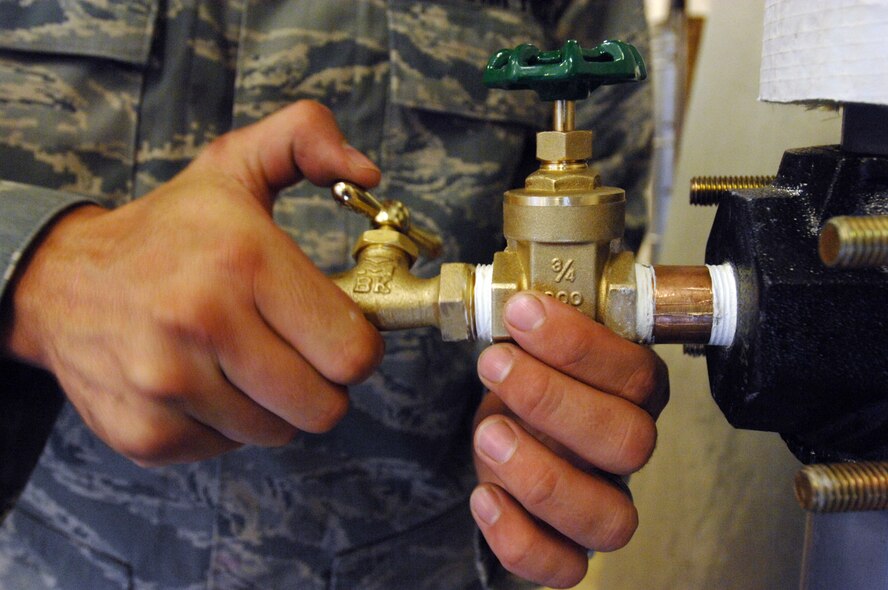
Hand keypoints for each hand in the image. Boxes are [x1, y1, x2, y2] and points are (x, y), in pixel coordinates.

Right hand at [1, 100, 384, 465]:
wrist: (61, 284)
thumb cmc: (167, 230)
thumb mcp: (235, 166)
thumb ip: (308, 141)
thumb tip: (368, 171)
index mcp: (241, 258)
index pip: (352, 352)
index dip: (358, 345)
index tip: (336, 327)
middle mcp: (200, 323)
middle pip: (324, 406)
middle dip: (321, 380)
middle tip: (292, 345)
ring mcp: (167, 385)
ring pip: (279, 433)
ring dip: (273, 403)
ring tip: (240, 357)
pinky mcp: (145, 433)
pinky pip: (231, 449)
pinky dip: (228, 423)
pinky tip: (204, 380)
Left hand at [471, 292, 668, 587]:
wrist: (507, 430)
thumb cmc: (526, 382)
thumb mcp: (529, 344)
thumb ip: (532, 328)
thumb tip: (515, 296)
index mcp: (631, 392)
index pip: (634, 373)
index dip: (579, 345)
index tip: (523, 312)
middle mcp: (625, 449)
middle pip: (629, 442)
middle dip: (553, 401)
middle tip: (497, 365)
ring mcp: (603, 502)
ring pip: (609, 517)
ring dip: (541, 475)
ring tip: (488, 433)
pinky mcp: (570, 548)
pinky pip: (566, 568)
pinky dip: (521, 540)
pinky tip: (485, 496)